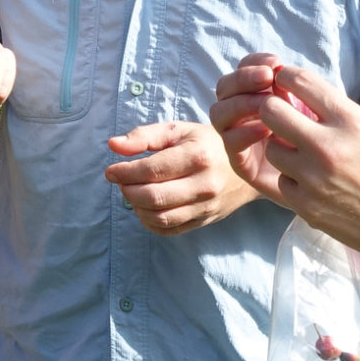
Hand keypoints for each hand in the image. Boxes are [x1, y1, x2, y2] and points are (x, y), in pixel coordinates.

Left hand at [104, 121, 258, 233]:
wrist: (248, 166)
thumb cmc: (207, 143)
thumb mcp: (178, 130)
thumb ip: (144, 136)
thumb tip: (113, 145)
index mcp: (197, 156)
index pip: (151, 170)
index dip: (124, 172)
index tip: (111, 170)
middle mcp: (204, 184)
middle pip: (153, 197)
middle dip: (127, 190)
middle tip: (120, 181)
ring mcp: (206, 206)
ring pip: (160, 218)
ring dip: (137, 208)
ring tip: (132, 192)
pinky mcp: (205, 221)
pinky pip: (170, 230)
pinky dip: (150, 222)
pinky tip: (146, 207)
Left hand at [209, 58, 359, 271]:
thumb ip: (336, 114)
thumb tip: (297, 92)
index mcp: (351, 121)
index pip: (301, 81)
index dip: (286, 77)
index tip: (283, 80)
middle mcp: (329, 146)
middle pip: (271, 112)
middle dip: (273, 111)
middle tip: (281, 117)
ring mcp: (314, 178)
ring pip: (272, 149)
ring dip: (282, 149)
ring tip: (303, 155)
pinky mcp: (306, 206)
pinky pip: (281, 181)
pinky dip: (293, 181)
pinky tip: (312, 184)